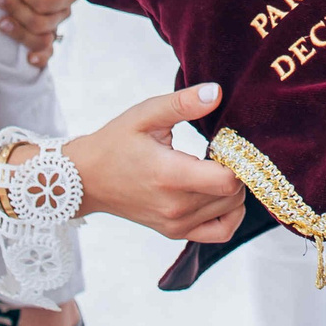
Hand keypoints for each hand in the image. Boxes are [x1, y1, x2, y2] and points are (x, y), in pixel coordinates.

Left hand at [0, 0, 76, 67]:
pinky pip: (47, 57)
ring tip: (0, 23)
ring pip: (42, 40)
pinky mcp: (45, 45)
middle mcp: (63, 12)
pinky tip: (28, 58)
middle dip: (15, 8)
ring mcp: (55, 29)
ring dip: (19, 32)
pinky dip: (39, 58)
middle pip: (42, 21)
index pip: (50, 0)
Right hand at [65, 84, 246, 242]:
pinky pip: (221, 231)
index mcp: (170, 176)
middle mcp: (176, 207)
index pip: (228, 180)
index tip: (226, 141)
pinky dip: (230, 213)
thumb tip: (216, 92)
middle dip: (237, 169)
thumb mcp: (145, 115)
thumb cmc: (116, 143)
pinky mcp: (176, 232)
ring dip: (233, 188)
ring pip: (232, 210)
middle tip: (219, 151)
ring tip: (212, 168)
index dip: (238, 158)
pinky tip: (217, 192)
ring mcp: (176, 225)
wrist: (87, 179)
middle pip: (234, 194)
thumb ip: (182, 103)